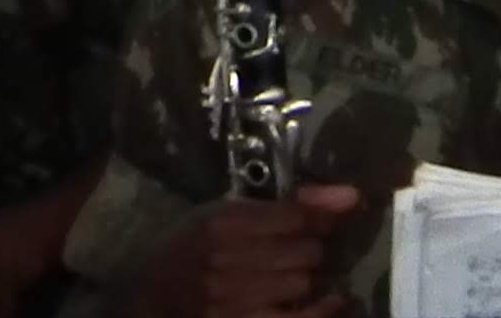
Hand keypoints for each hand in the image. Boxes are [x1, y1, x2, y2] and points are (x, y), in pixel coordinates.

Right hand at [130, 188, 358, 317]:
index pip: (293, 216)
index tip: (335, 216)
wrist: (152, 295)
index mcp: (221, 222)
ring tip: (298, 273)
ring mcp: (236, 295)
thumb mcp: (220, 215)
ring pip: (305, 283)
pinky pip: (302, 317)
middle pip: (306, 252)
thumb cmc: (189, 248)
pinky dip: (320, 309)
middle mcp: (229, 257)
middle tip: (306, 250)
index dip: (321, 216)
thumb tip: (348, 195)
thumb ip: (279, 207)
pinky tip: (328, 300)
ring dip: (309, 278)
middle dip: (312, 250)